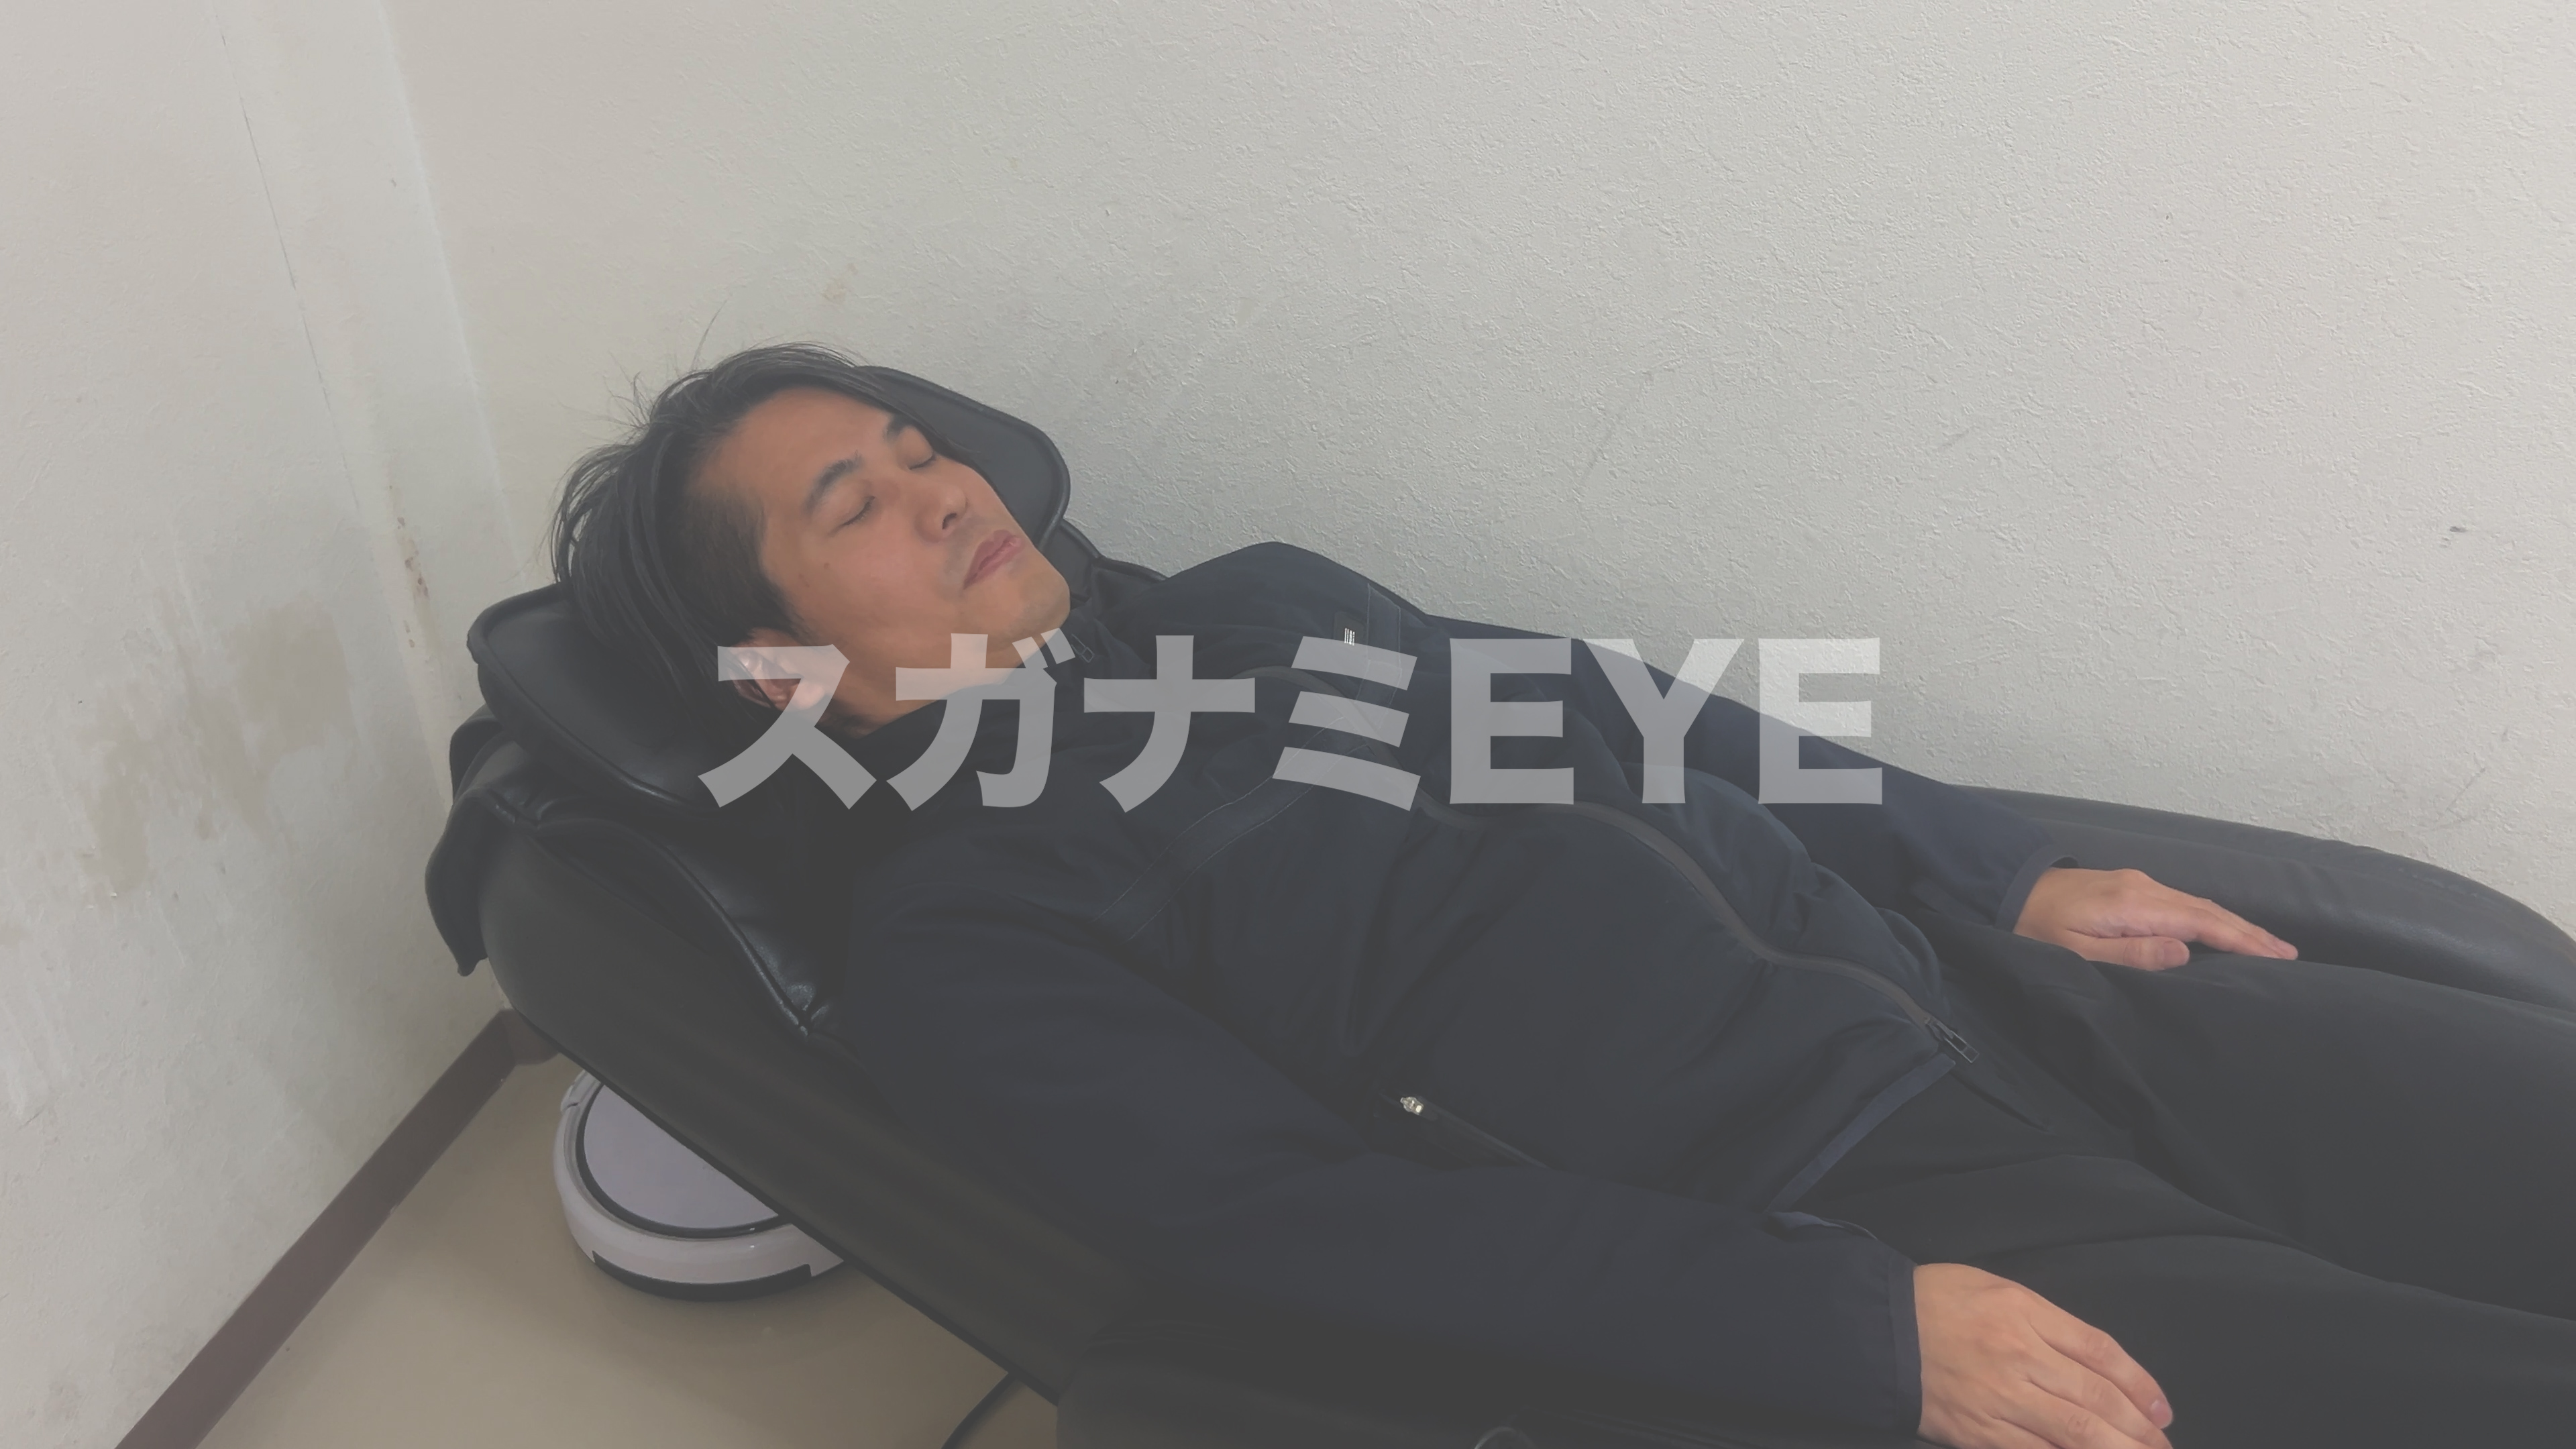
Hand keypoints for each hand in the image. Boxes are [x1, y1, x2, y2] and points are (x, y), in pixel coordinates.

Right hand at [1915, 1263, 2174, 1448]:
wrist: (1875, 1330)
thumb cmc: (1937, 1302)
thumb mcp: (1998, 1289)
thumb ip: (2049, 1323)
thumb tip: (2098, 1365)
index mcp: (2023, 1313)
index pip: (2099, 1352)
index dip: (2139, 1384)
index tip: (2161, 1409)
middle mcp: (2016, 1356)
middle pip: (2095, 1399)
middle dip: (2139, 1429)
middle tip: (2163, 1447)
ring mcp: (1997, 1399)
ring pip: (2073, 1434)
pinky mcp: (1976, 1432)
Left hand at [2013, 866, 2295, 969]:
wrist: (2008, 890)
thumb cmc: (2037, 928)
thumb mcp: (2077, 951)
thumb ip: (2131, 954)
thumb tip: (2184, 953)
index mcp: (2134, 904)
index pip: (2202, 923)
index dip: (2242, 940)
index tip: (2277, 956)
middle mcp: (2144, 887)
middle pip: (2208, 911)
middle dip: (2250, 932)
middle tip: (2288, 955)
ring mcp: (2138, 883)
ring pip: (2198, 905)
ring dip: (2233, 925)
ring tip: (2267, 945)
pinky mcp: (2130, 886)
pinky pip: (2182, 903)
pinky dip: (2210, 918)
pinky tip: (2221, 930)